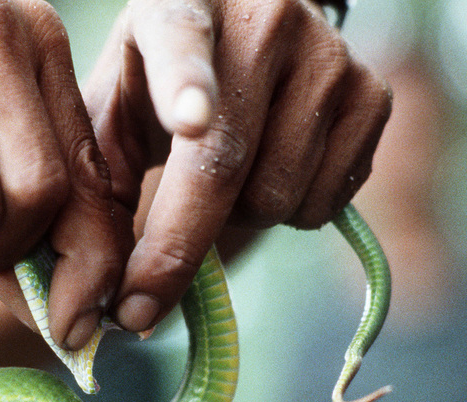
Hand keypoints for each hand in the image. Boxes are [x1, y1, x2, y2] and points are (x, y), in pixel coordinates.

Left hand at [83, 0, 391, 332]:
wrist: (245, 40)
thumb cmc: (155, 87)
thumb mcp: (111, 111)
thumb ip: (94, 177)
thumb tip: (94, 288)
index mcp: (181, 3)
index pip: (181, 42)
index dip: (185, 86)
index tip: (188, 123)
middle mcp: (265, 15)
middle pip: (225, 163)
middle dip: (176, 249)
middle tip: (137, 307)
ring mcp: (329, 53)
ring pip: (276, 195)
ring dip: (237, 218)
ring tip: (223, 178)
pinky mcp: (373, 94)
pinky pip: (324, 203)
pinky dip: (288, 214)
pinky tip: (269, 171)